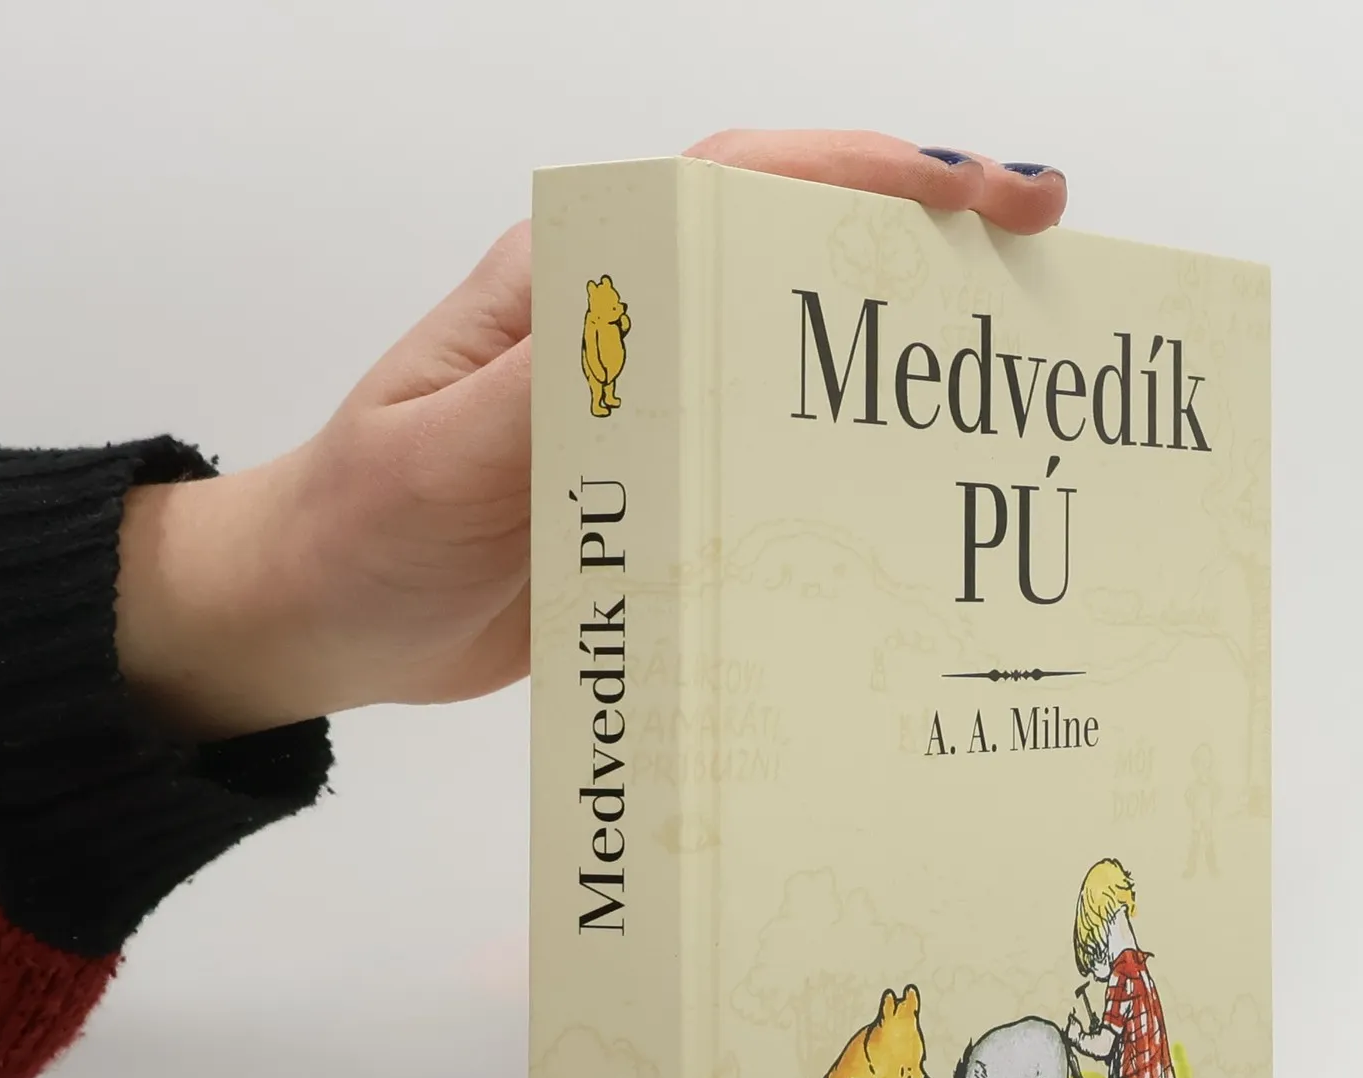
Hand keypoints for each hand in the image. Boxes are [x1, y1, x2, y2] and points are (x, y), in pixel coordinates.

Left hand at [115, 131, 1066, 738]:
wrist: (317, 618)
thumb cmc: (360, 526)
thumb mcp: (442, 461)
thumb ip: (552, 395)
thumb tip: (677, 335)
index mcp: (576, 289)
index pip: (737, 189)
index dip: (867, 175)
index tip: (984, 190)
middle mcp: (629, 334)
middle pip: (794, 258)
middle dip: (921, 249)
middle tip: (1044, 270)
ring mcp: (650, 417)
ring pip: (796, 361)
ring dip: (898, 362)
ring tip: (1010, 386)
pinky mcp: (658, 496)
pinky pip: (768, 464)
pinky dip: (845, 466)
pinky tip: (910, 502)